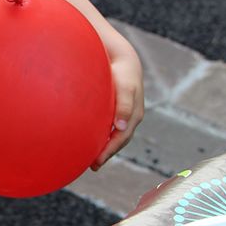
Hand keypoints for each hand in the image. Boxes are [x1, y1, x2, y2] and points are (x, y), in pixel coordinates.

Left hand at [92, 39, 143, 167]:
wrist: (124, 60)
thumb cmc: (123, 73)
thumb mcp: (125, 88)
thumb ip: (123, 105)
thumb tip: (120, 128)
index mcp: (133, 116)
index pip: (121, 139)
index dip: (109, 151)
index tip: (96, 162)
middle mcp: (130, 118)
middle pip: (119, 141)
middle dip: (107, 153)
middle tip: (92, 166)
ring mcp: (124, 115)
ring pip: (115, 136)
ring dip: (105, 147)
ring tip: (91, 159)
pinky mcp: (117, 110)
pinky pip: (110, 127)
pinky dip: (103, 136)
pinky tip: (92, 139)